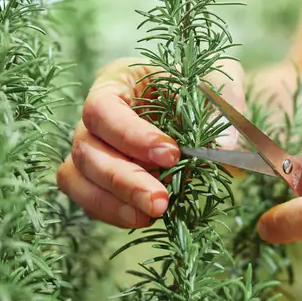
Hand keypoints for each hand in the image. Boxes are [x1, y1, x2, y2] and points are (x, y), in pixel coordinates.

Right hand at [57, 57, 245, 227]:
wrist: (203, 112)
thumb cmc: (204, 90)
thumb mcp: (220, 81)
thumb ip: (225, 104)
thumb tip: (224, 146)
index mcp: (117, 81)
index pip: (104, 108)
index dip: (132, 135)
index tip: (171, 155)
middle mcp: (96, 116)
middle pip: (86, 148)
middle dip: (123, 179)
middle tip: (160, 201)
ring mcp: (92, 148)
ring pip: (76, 177)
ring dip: (112, 201)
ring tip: (150, 216)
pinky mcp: (97, 178)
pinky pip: (89, 199)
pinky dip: (113, 212)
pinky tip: (142, 219)